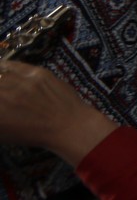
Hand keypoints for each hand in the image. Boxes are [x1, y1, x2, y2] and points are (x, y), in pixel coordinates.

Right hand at [0, 62, 115, 165]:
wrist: (68, 125)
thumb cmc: (33, 134)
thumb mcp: (2, 132)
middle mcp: (5, 95)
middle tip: (1, 95)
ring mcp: (21, 82)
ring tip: (1, 82)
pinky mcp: (36, 72)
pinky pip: (13, 65)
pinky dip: (3, 66)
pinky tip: (1, 68)